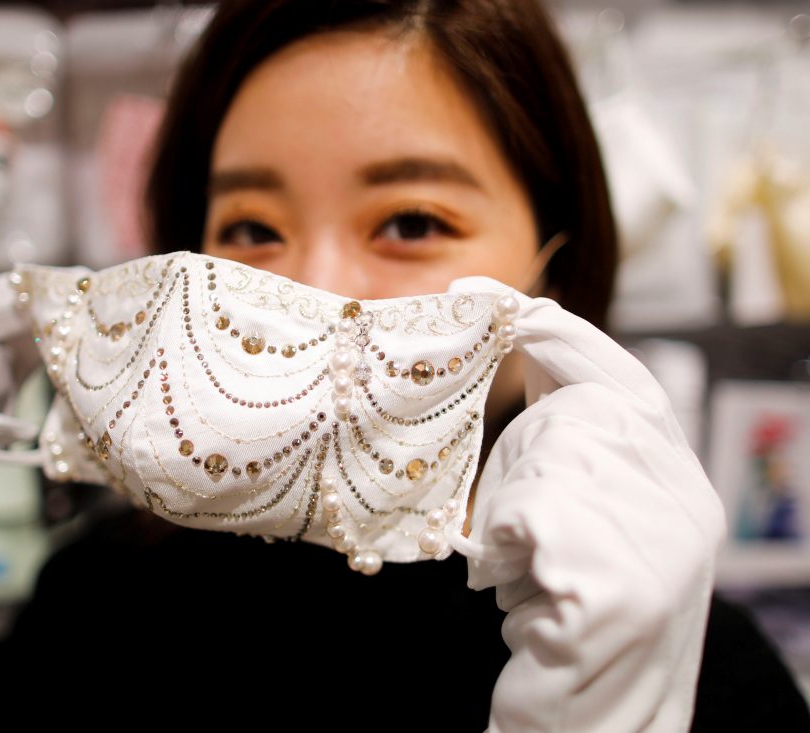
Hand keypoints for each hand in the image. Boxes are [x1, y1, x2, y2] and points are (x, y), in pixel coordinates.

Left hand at [445, 277, 725, 732]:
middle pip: (579, 417)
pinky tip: (520, 592)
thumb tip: (512, 350)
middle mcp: (686, 507)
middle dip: (524, 461)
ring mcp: (662, 548)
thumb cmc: (557, 617)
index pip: (624, 377)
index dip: (556, 330)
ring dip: (513, 521)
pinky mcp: (617, 590)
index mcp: (676, 484)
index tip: (486, 299)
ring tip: (523, 576)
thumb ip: (564, 449)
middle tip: (515, 531)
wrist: (585, 726)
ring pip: (551, 469)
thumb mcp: (566, 516)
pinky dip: (508, 554)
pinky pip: (535, 524)